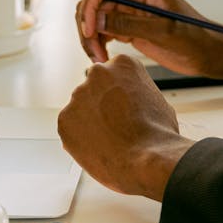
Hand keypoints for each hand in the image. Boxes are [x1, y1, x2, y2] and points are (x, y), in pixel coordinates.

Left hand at [57, 54, 191, 200]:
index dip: (119, 95)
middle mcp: (97, 73)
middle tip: (114, 125)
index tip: (124, 107)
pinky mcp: (65, 118)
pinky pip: (70, 128)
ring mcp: (78, 95)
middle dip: (101, 104)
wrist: (145, 159)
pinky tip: (98, 147)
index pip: (113, 74)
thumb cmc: (157, 133)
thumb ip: (135, 93)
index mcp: (123, 63)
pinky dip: (79, 138)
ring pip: (81, 108)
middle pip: (95, 88)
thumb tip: (129, 102)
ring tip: (109, 140)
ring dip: (90, 121)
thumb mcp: (155, 99)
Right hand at [73, 0, 222, 84]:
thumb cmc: (194, 39)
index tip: (90, 32)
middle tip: (94, 54)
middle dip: (87, 25)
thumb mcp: (163, 32)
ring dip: (90, 37)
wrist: (208, 53)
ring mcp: (129, 9)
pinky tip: (103, 57)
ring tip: (99, 60)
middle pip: (92, 1)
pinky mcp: (129, 25)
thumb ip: (130, 25)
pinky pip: (102, 29)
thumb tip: (98, 20)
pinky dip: (97, 42)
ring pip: (94, 17)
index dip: (89, 6)